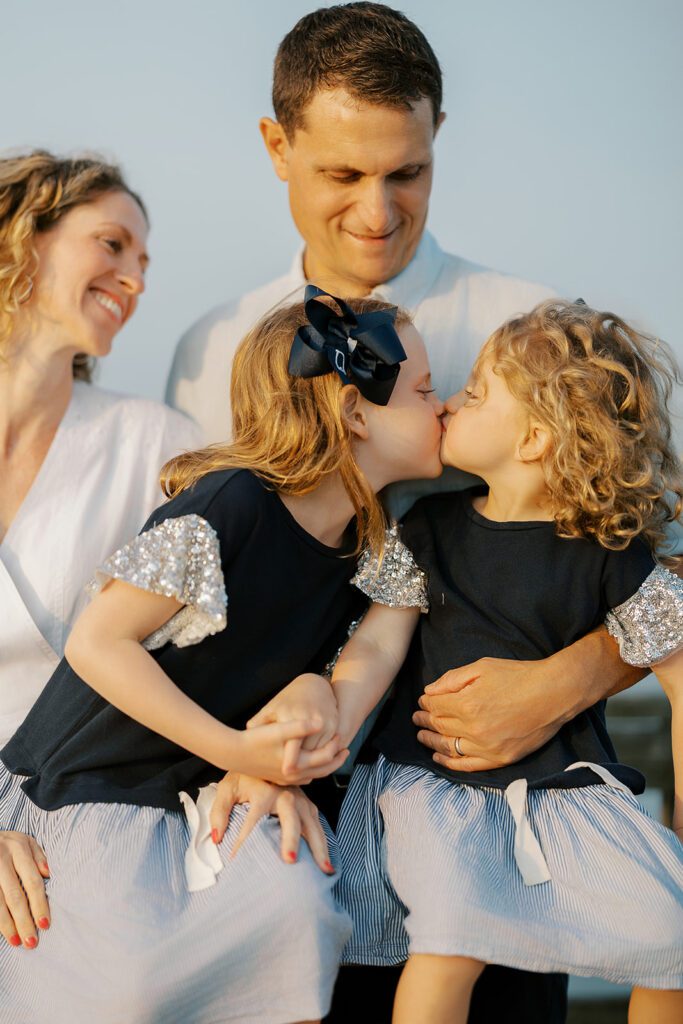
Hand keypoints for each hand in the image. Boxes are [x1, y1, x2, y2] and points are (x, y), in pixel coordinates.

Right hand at [0, 831, 50, 948]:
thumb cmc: (7, 844)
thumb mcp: (24, 841)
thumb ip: (38, 856)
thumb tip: (48, 873)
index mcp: (18, 848)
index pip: (32, 881)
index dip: (39, 904)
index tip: (45, 925)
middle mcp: (1, 858)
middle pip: (15, 895)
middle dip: (24, 920)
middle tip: (32, 942)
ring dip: (7, 925)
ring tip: (16, 941)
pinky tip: (3, 931)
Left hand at [209, 773, 334, 872]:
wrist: (264, 756)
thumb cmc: (244, 776)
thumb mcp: (227, 788)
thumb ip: (219, 812)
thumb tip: (217, 838)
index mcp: (264, 791)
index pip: (253, 820)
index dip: (243, 840)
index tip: (236, 860)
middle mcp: (286, 794)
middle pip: (291, 818)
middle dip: (291, 839)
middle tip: (289, 860)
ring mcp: (300, 798)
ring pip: (312, 823)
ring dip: (319, 846)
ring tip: (324, 869)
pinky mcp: (308, 803)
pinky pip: (317, 824)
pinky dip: (323, 842)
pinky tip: (325, 860)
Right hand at [233, 719, 348, 784]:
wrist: (232, 753)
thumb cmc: (255, 740)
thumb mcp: (279, 730)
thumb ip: (301, 727)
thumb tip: (321, 722)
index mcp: (297, 764)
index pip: (325, 758)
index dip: (335, 746)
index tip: (341, 735)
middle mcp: (293, 776)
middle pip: (323, 771)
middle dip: (336, 760)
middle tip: (346, 749)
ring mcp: (286, 779)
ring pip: (313, 775)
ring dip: (324, 766)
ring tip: (332, 753)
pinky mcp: (278, 778)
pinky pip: (302, 777)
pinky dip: (312, 770)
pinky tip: (311, 760)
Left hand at [247, 673, 339, 769]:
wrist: (314, 685)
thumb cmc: (289, 699)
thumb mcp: (272, 708)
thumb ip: (259, 721)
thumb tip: (246, 732)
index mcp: (292, 717)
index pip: (293, 745)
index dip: (290, 761)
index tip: (285, 772)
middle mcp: (312, 720)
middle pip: (308, 752)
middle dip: (301, 765)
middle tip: (290, 775)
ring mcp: (325, 723)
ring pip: (320, 752)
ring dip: (312, 762)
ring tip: (299, 769)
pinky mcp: (334, 725)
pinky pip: (329, 747)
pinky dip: (321, 754)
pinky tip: (311, 759)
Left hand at [412, 657, 558, 771]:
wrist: (555, 693)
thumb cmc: (520, 676)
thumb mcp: (483, 667)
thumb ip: (453, 679)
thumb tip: (430, 691)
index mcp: (468, 704)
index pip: (435, 707)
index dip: (425, 703)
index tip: (422, 701)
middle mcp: (474, 729)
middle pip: (440, 727)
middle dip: (424, 721)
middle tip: (416, 718)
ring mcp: (487, 747)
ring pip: (449, 748)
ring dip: (431, 741)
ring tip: (422, 736)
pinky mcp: (500, 759)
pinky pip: (468, 766)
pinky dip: (450, 763)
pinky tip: (439, 757)